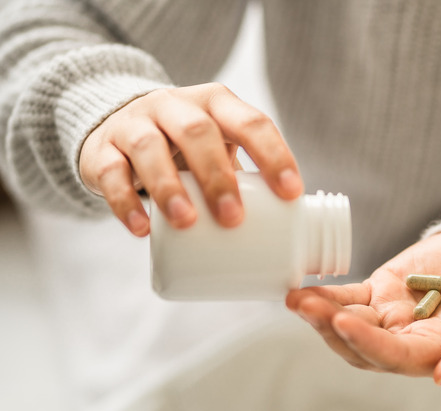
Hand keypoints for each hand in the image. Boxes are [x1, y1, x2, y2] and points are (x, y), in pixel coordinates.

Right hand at [79, 83, 303, 235]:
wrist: (119, 126)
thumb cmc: (186, 146)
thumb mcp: (219, 144)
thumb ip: (245, 173)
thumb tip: (286, 226)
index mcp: (216, 104)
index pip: (251, 123)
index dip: (273, 156)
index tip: (290, 193)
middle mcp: (175, 106)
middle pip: (198, 132)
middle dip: (217, 176)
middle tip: (233, 218)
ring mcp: (134, 124)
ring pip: (149, 148)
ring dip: (169, 187)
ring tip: (186, 222)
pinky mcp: (101, 150)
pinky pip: (110, 173)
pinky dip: (125, 202)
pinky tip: (141, 229)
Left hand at [286, 231, 440, 384]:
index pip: (397, 357)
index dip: (369, 343)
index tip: (342, 321)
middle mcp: (413, 340)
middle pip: (363, 347)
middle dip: (331, 330)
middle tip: (306, 306)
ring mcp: (395, 314)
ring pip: (351, 323)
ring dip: (322, 314)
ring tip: (298, 297)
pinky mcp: (385, 288)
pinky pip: (351, 296)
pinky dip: (328, 294)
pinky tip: (305, 288)